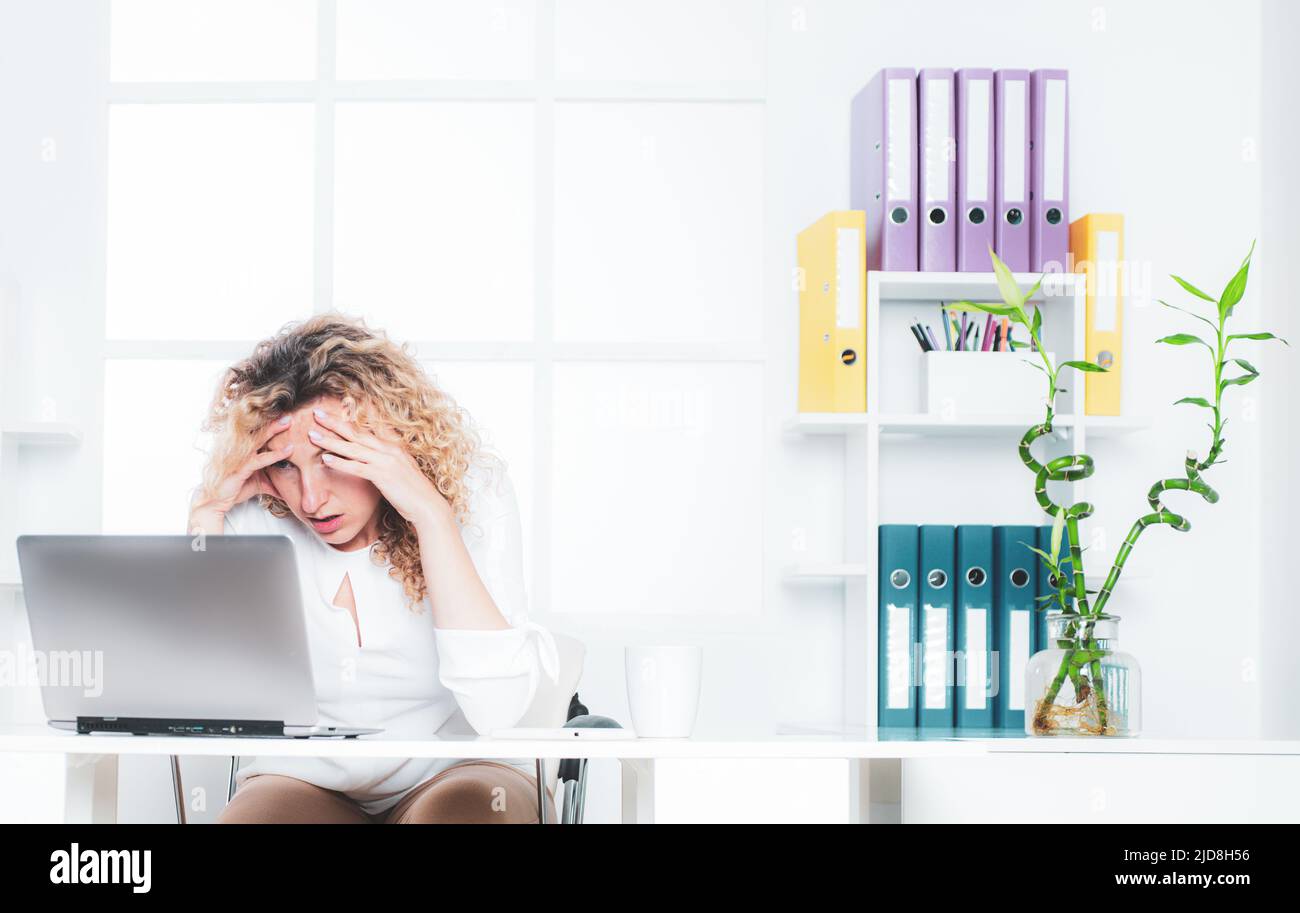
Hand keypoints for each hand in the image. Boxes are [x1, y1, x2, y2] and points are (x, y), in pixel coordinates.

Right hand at [189, 415, 292, 531]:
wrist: (216, 502)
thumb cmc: (234, 489)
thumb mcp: (259, 484)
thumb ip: (273, 482)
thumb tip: (289, 489)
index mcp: (244, 449)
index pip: (258, 433)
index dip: (271, 424)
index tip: (287, 415)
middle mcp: (240, 449)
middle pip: (258, 431)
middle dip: (274, 421)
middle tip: (290, 413)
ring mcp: (239, 457)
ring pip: (258, 440)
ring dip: (273, 430)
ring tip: (288, 422)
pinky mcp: (239, 468)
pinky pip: (259, 459)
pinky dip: (275, 454)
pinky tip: (288, 450)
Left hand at [309, 408, 451, 529]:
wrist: (428, 507)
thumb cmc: (414, 493)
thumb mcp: (401, 471)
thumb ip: (387, 462)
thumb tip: (372, 461)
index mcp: (394, 447)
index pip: (367, 429)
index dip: (349, 420)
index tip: (333, 412)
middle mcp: (390, 450)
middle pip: (356, 433)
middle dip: (334, 422)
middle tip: (317, 413)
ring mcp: (386, 461)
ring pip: (353, 447)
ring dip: (330, 441)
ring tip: (312, 435)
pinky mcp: (383, 475)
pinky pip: (357, 466)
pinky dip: (340, 462)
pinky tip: (326, 459)